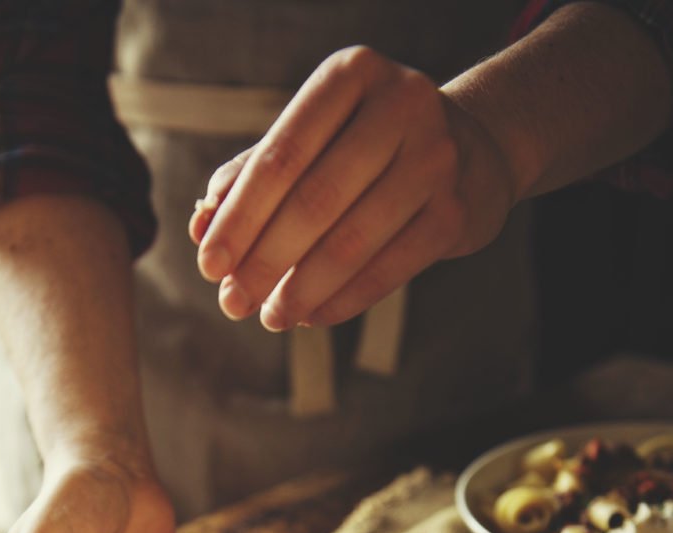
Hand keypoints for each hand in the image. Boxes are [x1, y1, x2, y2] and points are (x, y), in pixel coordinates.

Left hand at [188, 46, 514, 329]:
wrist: (472, 151)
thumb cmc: (366, 146)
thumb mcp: (314, 140)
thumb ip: (253, 176)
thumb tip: (200, 226)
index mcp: (351, 74)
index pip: (280, 156)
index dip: (239, 217)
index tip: (208, 264)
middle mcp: (400, 106)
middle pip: (314, 202)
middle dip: (264, 262)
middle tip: (233, 303)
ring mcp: (435, 159)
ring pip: (351, 242)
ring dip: (301, 290)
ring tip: (271, 317)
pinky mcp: (454, 213)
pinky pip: (386, 270)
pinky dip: (342, 300)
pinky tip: (311, 316)